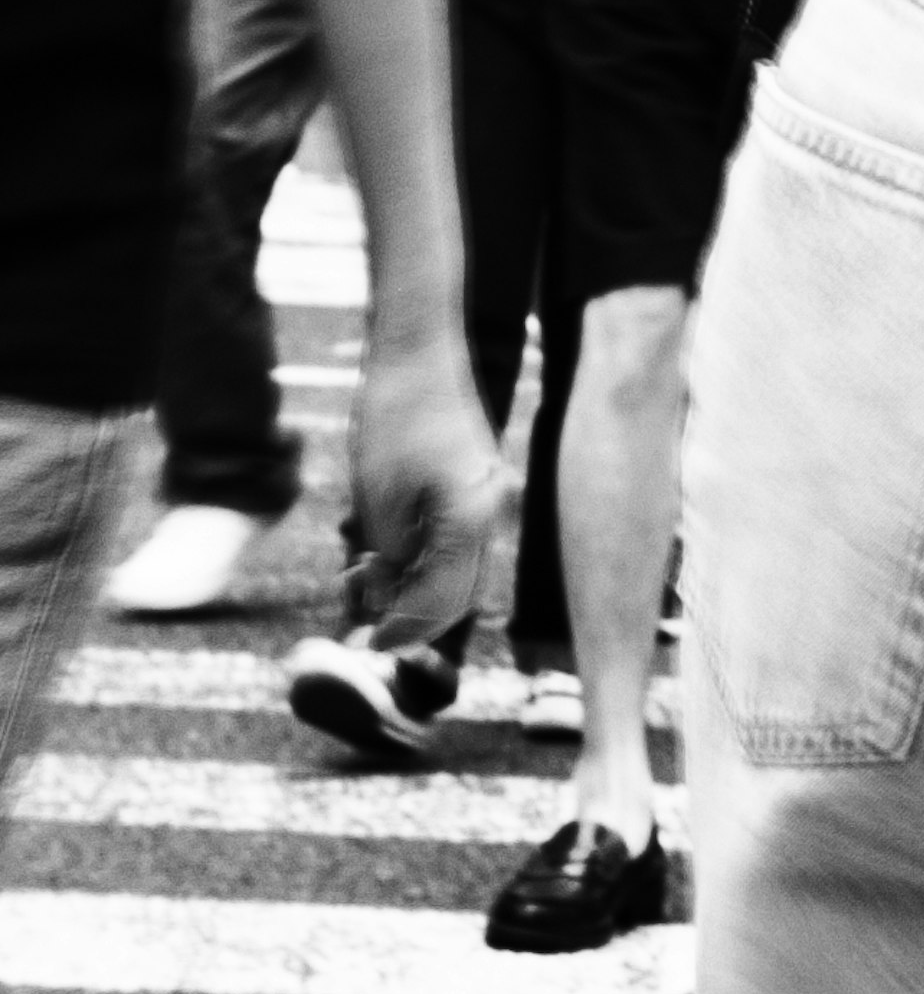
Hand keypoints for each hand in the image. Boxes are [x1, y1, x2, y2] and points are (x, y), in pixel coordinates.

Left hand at [347, 315, 499, 647]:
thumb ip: (387, 561)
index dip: (402, 630)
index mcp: (472, 521)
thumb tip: (383, 604)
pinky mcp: (478, 480)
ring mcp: (491, 494)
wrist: (417, 350)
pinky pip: (457, 537)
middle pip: (459, 593)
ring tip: (362, 568)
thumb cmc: (392, 419)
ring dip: (416, 584)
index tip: (366, 643)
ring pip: (459, 567)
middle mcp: (493, 512)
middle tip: (361, 610)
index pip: (442, 604)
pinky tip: (383, 542)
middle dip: (412, 612)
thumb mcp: (377, 502)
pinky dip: (424, 554)